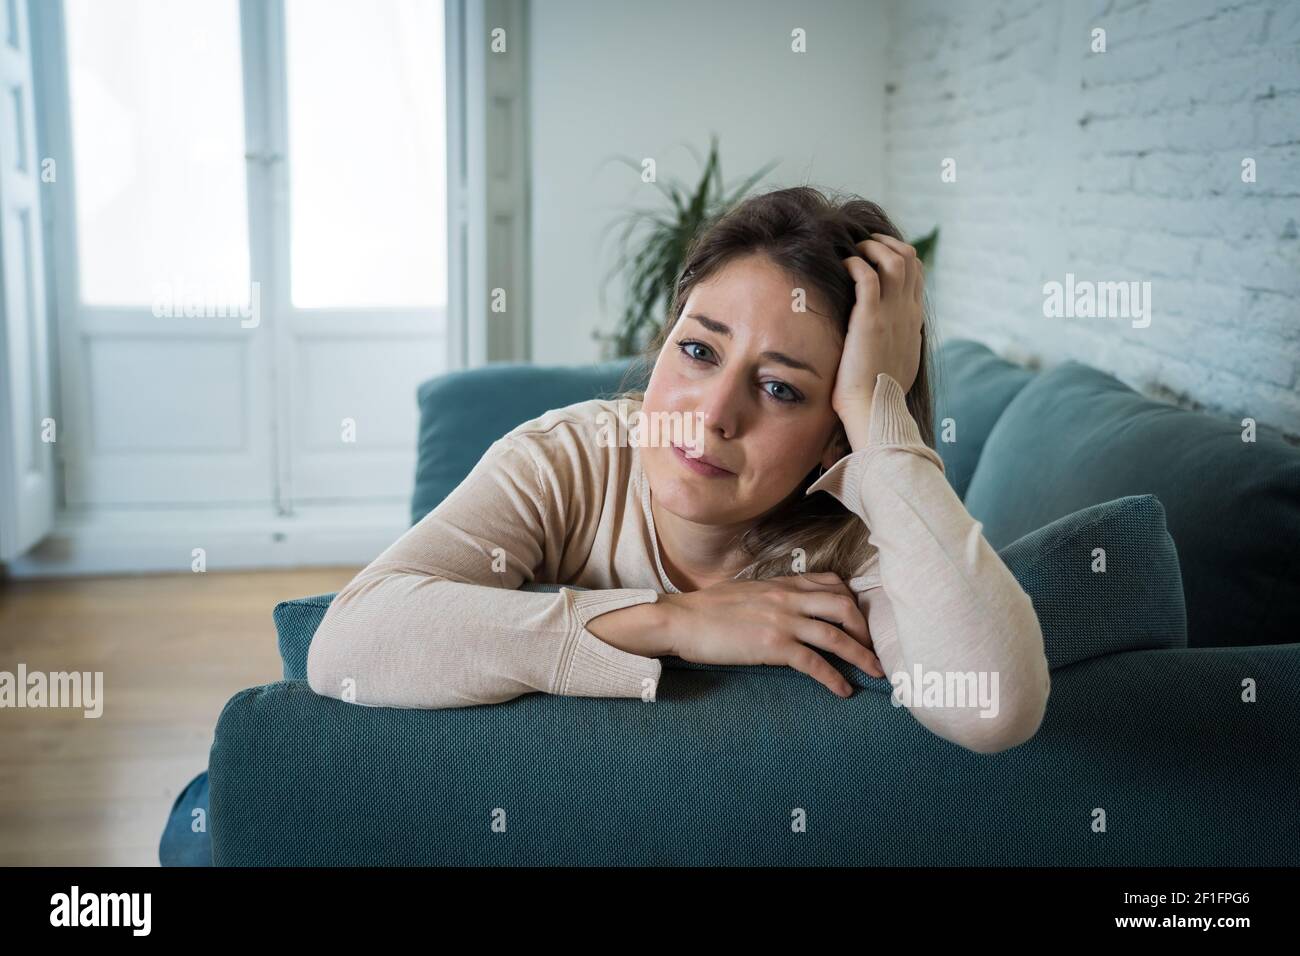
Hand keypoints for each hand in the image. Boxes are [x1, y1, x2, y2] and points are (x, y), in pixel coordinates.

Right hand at [660, 572, 884, 697]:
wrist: (681, 620)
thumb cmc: (707, 609)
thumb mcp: (747, 591)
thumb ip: (773, 595)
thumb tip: (787, 606)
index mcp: (782, 584)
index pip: (832, 583)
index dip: (853, 603)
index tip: (860, 622)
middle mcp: (788, 598)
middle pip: (844, 607)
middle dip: (865, 630)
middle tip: (873, 650)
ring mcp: (782, 621)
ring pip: (836, 635)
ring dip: (861, 657)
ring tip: (876, 674)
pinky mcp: (772, 646)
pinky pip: (813, 663)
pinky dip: (833, 678)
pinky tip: (843, 691)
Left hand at [831, 233, 925, 418]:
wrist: (875, 408)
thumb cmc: (879, 393)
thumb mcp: (898, 361)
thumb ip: (898, 343)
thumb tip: (891, 340)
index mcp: (914, 320)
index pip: (917, 274)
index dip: (899, 256)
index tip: (877, 255)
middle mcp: (908, 312)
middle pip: (910, 259)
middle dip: (887, 243)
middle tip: (865, 244)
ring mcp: (892, 314)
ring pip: (895, 260)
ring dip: (873, 248)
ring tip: (855, 251)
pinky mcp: (871, 319)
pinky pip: (868, 276)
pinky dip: (856, 264)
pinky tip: (844, 266)